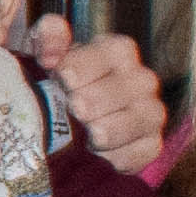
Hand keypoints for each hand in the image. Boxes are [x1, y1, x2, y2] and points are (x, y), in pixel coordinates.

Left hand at [28, 17, 168, 176]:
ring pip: (143, 118)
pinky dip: (126, 155)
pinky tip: (103, 158)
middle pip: (128, 87)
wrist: (64, 121)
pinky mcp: (150, 143)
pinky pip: (147, 149)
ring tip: (92, 136)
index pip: (111, 52)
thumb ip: (48, 39)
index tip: (63, 77)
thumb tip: (51, 42)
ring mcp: (148, 112)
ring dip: (117, 128)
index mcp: (116, 51)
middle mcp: (139, 79)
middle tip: (77, 108)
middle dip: (100, 98)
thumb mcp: (45, 54)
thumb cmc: (55, 81)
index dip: (86, 64)